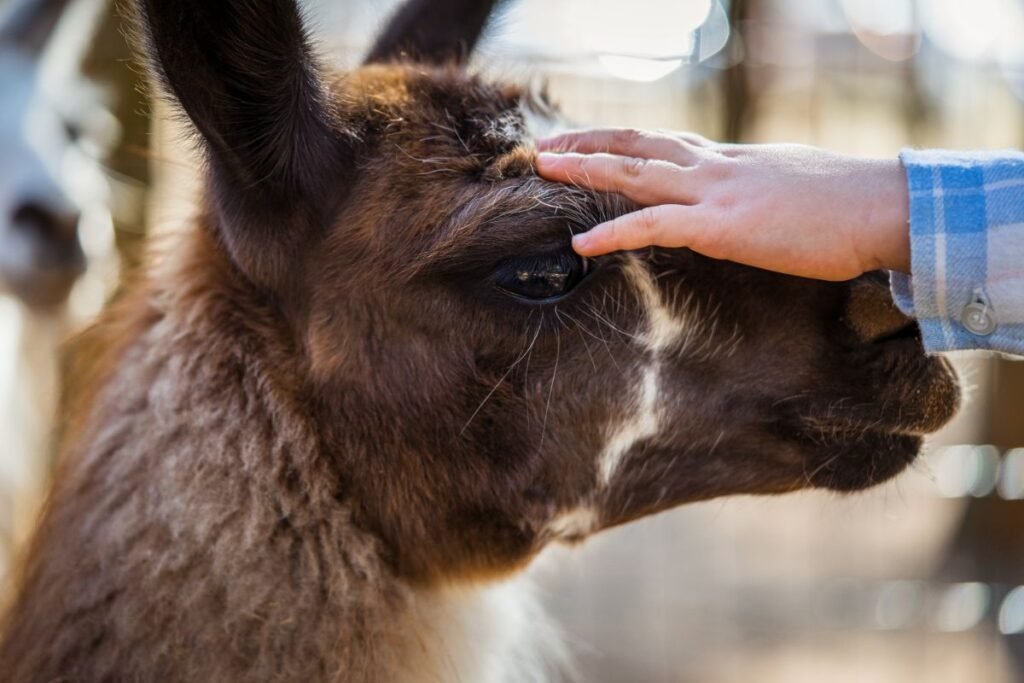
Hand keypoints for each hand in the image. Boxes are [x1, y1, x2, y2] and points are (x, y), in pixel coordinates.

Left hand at [535, 129, 909, 280]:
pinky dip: (613, 233)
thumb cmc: (848, 205)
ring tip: (543, 167)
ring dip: (585, 168)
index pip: (663, 144)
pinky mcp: (723, 226)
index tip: (589, 142)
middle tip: (547, 147)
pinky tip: (580, 243)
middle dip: (588, 144)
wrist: (884, 207)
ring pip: (635, 173)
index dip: (621, 142)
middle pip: (638, 145)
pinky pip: (654, 225)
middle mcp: (715, 167)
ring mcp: (717, 192)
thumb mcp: (790, 186)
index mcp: (730, 160)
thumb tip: (744, 206)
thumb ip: (755, 192)